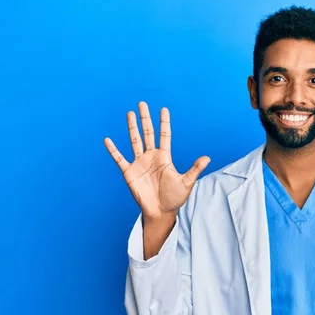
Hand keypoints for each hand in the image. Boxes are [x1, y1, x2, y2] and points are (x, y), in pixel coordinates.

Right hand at [104, 101, 210, 219]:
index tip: (163, 109)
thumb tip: (207, 158)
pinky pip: (120, 159)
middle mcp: (151, 157)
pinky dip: (113, 150)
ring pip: (134, 141)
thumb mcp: (187, 182)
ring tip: (129, 113)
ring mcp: (140, 163)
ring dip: (132, 128)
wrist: (161, 211)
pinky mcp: (129, 172)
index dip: (164, 123)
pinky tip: (107, 139)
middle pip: (148, 133)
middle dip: (145, 119)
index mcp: (165, 157)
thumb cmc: (175, 197)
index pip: (164, 135)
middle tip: (142, 103)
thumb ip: (195, 169)